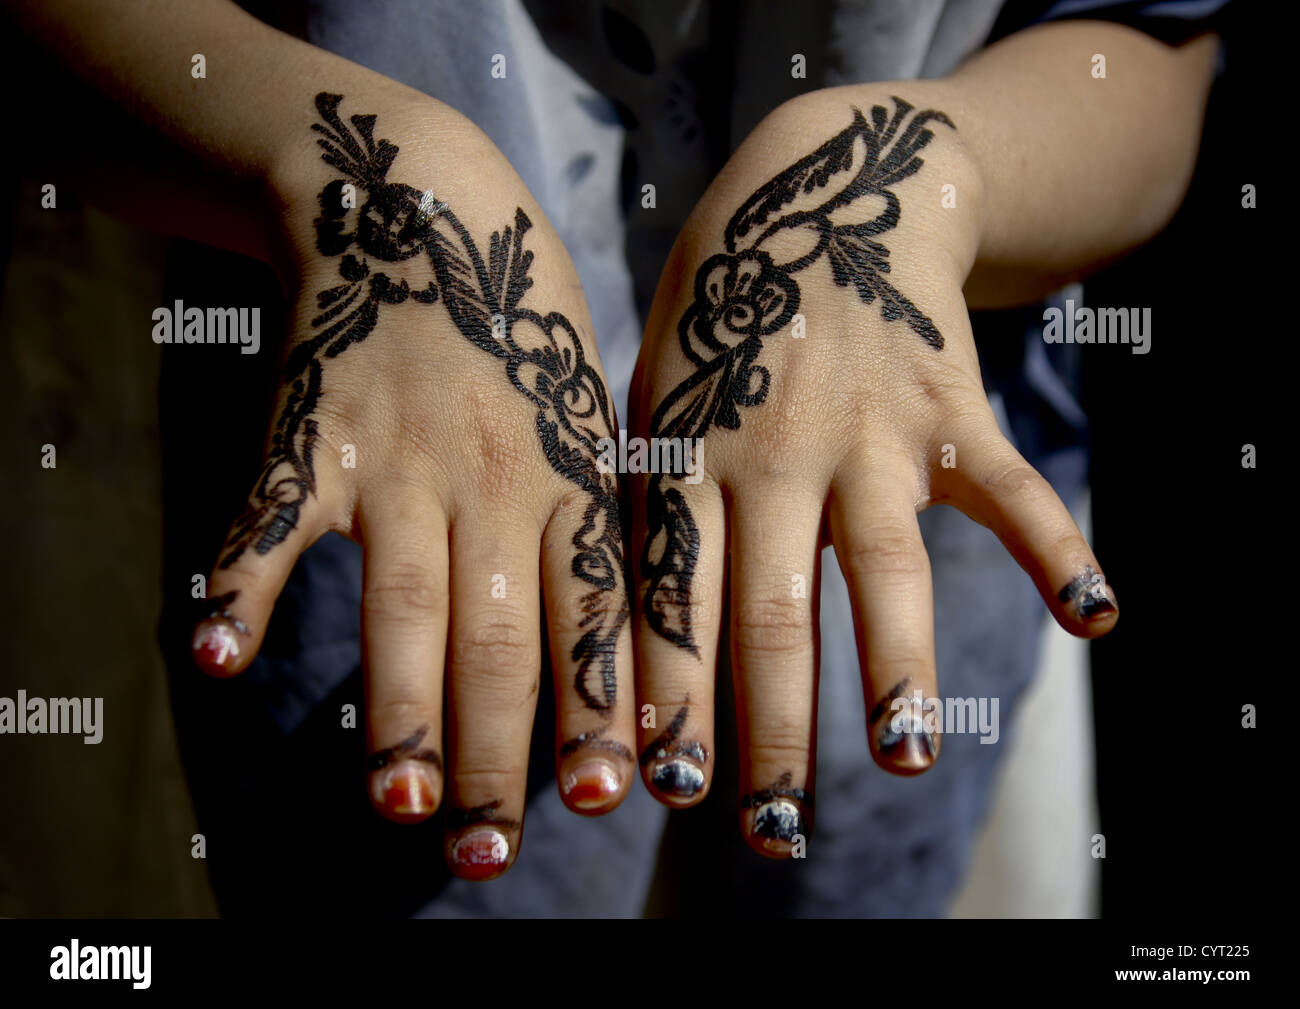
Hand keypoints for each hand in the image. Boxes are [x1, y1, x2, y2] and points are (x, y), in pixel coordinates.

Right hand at [190, 93, 634, 879]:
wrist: (428, 203)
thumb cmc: (528, 330)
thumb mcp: (594, 412)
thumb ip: (601, 521)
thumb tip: (632, 653)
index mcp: (575, 479)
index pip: (594, 614)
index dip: (600, 704)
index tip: (607, 793)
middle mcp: (495, 478)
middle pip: (499, 636)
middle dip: (494, 749)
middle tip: (486, 852)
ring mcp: (401, 457)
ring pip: (403, 601)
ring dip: (396, 706)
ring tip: (393, 801)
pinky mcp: (313, 433)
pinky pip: (273, 516)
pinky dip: (242, 579)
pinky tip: (215, 651)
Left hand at [628, 87, 1118, 857]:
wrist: (817, 189)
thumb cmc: (716, 317)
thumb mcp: (656, 392)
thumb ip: (648, 502)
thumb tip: (622, 636)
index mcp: (689, 453)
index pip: (672, 596)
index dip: (668, 693)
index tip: (664, 786)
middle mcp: (775, 450)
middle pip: (770, 610)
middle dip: (769, 727)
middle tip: (770, 828)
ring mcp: (870, 430)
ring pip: (883, 564)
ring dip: (894, 663)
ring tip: (899, 757)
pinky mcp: (950, 408)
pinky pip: (1007, 485)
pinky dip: (1055, 547)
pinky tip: (1095, 616)